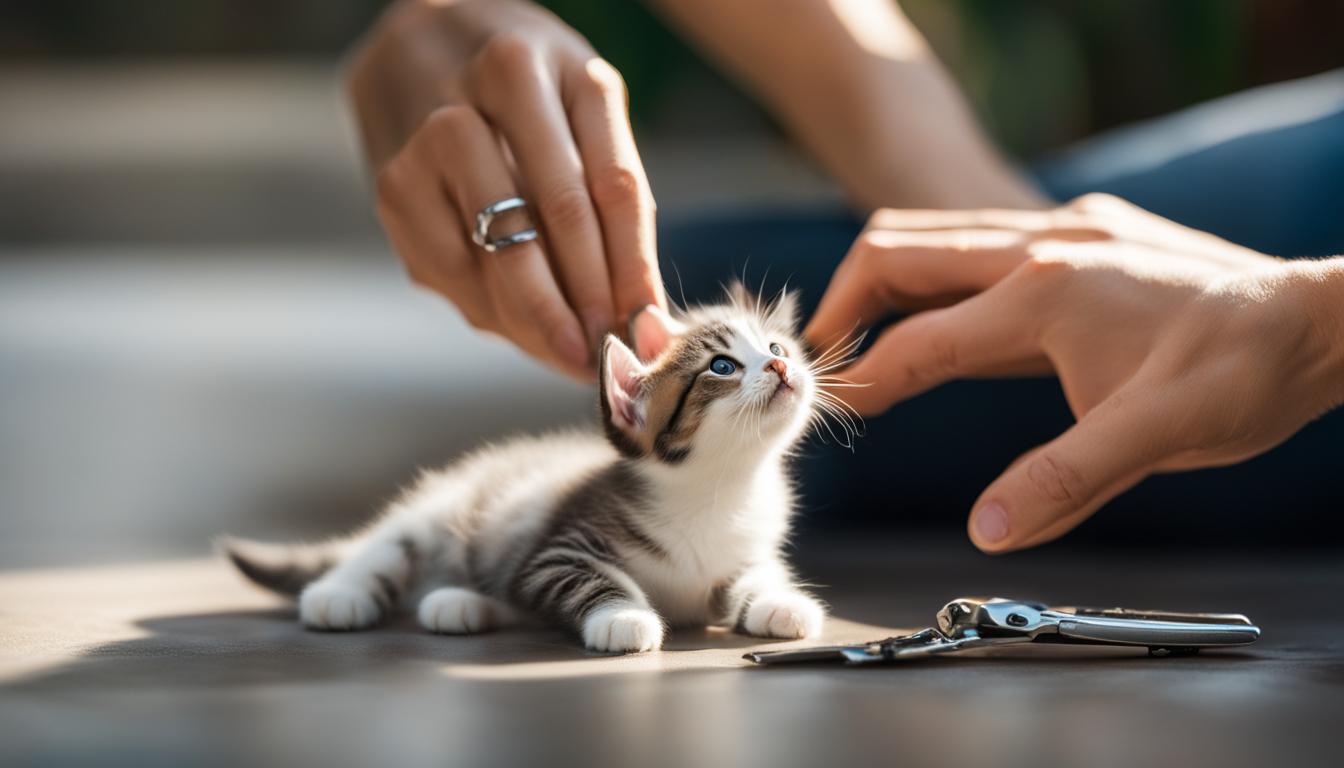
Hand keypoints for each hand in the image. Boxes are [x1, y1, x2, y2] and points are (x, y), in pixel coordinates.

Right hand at [347, 0, 662, 377]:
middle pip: (557, 215)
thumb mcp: (581, 111)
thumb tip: (639, 311)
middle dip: (590, 299)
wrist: (411, 50)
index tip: (650, 327)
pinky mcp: (394, 187)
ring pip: (500, 254)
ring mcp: (431, 137)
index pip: (612, 184)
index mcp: (562, 69)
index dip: (634, 267)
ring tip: (574, 355)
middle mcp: (489, 90)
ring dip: (543, 319)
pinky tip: (521, 327)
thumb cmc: (523, 95)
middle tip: (612, 355)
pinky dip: (494, 313)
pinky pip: (455, 273)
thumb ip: (611, 196)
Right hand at [806, 194, 1343, 551]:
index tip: (826, 407)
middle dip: (843, 303)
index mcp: (1044, 296)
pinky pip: (978, 235)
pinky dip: (936, 271)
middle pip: (899, 250)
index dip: (864, 382)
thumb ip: (1061, 482)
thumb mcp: (1154, 437)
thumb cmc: (1242, 374)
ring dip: (885, 278)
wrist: (1319, 319)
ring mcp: (1061, 227)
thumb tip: (987, 533)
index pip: (919, 343)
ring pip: (934, 231)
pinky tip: (947, 312)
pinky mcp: (1083, 228)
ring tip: (862, 331)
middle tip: (820, 355)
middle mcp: (1040, 245)